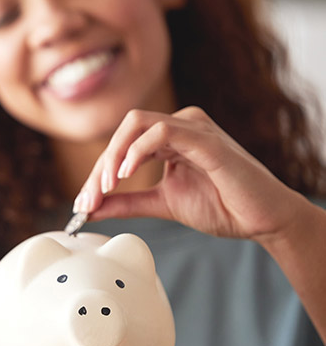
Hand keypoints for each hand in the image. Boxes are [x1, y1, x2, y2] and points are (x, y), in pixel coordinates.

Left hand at [73, 106, 313, 243]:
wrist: (262, 220)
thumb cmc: (222, 206)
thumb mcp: (162, 204)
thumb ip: (127, 202)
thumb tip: (90, 208)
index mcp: (169, 138)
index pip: (122, 144)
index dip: (97, 173)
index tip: (83, 204)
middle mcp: (181, 125)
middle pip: (124, 131)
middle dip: (100, 166)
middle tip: (89, 199)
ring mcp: (195, 129)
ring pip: (137, 125)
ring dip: (114, 156)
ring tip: (106, 187)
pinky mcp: (207, 141)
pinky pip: (164, 131)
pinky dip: (138, 150)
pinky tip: (127, 173)